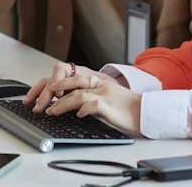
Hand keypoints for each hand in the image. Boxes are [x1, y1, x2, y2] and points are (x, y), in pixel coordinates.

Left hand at [25, 66, 141, 135]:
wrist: (146, 112)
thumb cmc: (127, 108)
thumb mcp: (109, 97)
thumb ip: (93, 96)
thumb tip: (75, 104)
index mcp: (101, 81)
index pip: (77, 76)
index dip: (61, 81)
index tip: (50, 89)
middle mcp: (102, 85)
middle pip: (75, 81)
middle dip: (57, 89)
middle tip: (45, 98)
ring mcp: (106, 94)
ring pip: (78, 94)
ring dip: (62, 103)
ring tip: (52, 111)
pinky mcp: (109, 106)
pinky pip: (92, 105)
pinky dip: (82, 109)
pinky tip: (77, 115)